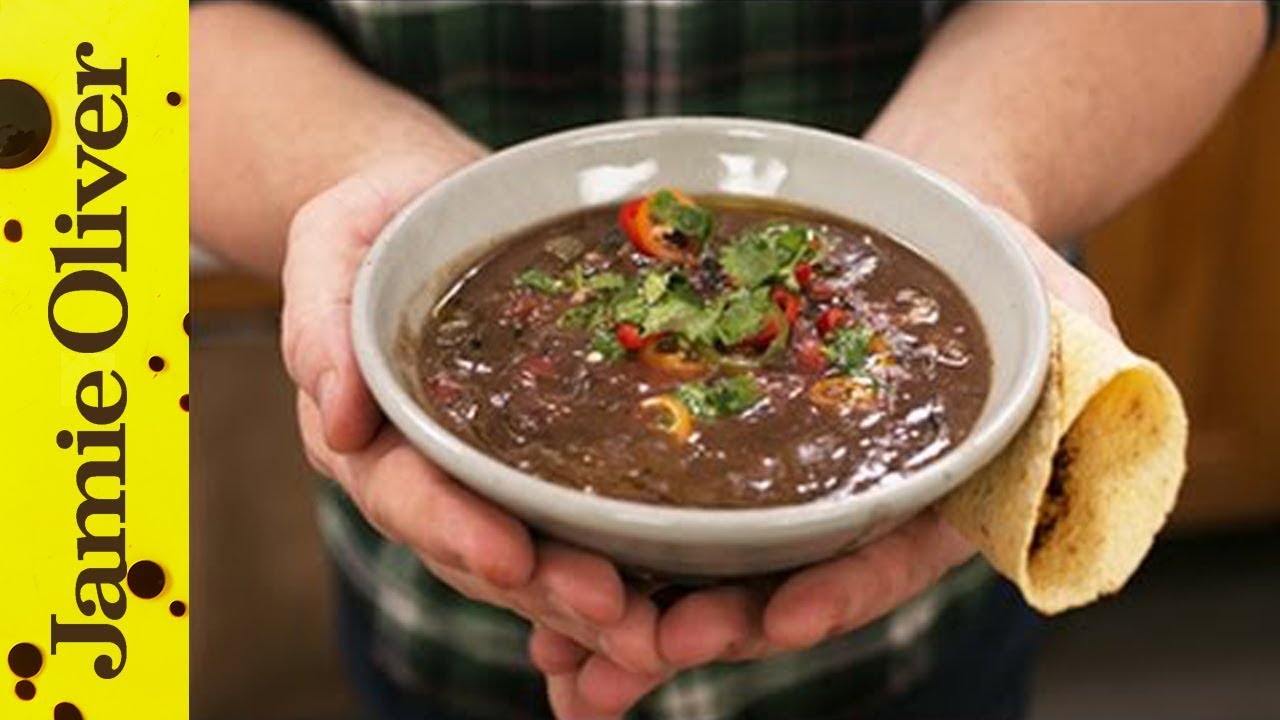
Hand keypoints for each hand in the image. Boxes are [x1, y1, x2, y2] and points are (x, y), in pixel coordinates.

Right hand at [280, 155, 669, 680]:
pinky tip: (674, 585)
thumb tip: (336, 414)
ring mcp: (487, 473)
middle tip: (612, 611)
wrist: (434, 205)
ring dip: (587, 595)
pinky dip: (620, 558)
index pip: (404, 495)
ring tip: (654, 626)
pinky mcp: (542, 461)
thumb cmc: (378, 219)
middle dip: (543, 587)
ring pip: (534, 553)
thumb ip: (319, 321)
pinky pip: (577, 519)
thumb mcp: (330, 241)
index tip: (509, 557)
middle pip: (478, 548)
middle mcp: (426, 472)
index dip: (453, 529)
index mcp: (366, 434)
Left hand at [529, 210, 1117, 718]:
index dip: (840, 595)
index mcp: (932, 499)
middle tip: (638, 652)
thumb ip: (1079, 354)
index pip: (891, 561)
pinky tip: (538, 579)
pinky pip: (650, 507)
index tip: (781, 621)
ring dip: (632, 619)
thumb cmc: (991, 256)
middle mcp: (845, 508)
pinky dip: (600, 551)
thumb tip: (1097, 382)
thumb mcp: (1055, 301)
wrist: (910, 216)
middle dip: (709, 628)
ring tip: (564, 655)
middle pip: (778, 587)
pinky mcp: (710, 451)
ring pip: (701, 568)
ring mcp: (771, 484)